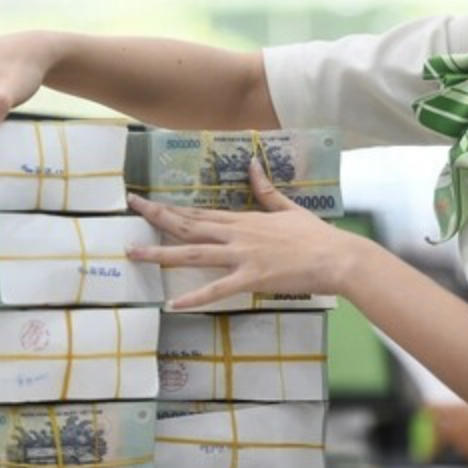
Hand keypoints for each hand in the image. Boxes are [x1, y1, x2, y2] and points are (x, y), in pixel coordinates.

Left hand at [126, 160, 365, 308]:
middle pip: (189, 225)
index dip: (171, 206)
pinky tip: (172, 303)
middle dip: (156, 217)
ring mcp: (243, 256)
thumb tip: (252, 163)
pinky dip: (194, 298)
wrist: (337, 257)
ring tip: (133, 254)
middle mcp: (238, 235)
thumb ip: (266, 189)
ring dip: (161, 254)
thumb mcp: (289, 208)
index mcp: (245, 219)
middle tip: (131, 207)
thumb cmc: (316, 236)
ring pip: (194, 254)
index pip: (200, 211)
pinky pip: (217, 290)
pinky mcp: (252, 278)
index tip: (147, 201)